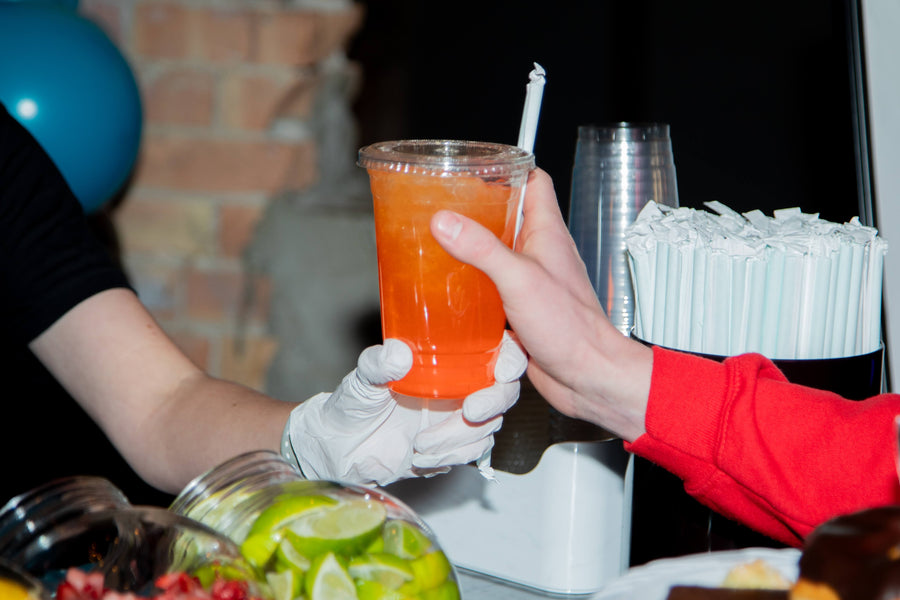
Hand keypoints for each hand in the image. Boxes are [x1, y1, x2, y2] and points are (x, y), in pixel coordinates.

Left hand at [281, 333, 526, 485]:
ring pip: (490, 426)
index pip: (496, 347)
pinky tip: (422, 458)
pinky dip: (452, 457)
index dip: (512, 355)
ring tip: (421, 444)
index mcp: (444, 359)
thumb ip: (377, 365)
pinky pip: (473, 452)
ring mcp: (458, 417)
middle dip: (493, 401)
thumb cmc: (350, 406)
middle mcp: (458, 385)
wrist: (339, 451)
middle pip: (504, 389)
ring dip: (461, 438)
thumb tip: (398, 353)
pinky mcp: (453, 447)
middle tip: (469, 412)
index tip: (503, 369)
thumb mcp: (360, 381)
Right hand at [429, 168, 652, 441]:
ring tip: (438, 247)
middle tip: (444, 207)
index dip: (509, 169)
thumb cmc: (570, 328)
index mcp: (547, 234)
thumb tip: (445, 221)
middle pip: (509, 217)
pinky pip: (494, 290)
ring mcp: (531, 283)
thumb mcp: (519, 280)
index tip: (477, 166)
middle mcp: (540, 254)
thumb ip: (481, 248)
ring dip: (472, 251)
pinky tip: (451, 295)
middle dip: (478, 210)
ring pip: (498, 255)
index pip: (534, 183)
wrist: (588, 376)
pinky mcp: (521, 311)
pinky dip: (474, 288)